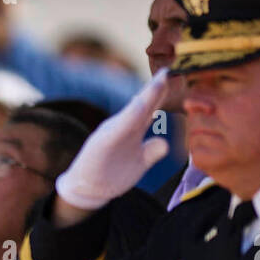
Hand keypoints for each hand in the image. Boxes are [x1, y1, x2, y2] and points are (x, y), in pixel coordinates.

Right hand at [55, 67, 170, 210]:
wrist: (87, 190)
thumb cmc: (112, 175)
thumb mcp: (138, 164)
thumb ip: (151, 151)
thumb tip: (164, 143)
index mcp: (131, 129)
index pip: (149, 107)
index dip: (160, 92)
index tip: (172, 75)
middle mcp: (122, 127)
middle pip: (142, 104)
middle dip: (156, 88)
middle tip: (169, 69)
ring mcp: (112, 133)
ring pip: (133, 112)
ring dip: (147, 97)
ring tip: (160, 81)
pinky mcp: (103, 143)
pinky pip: (119, 127)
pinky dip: (131, 116)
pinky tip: (142, 105)